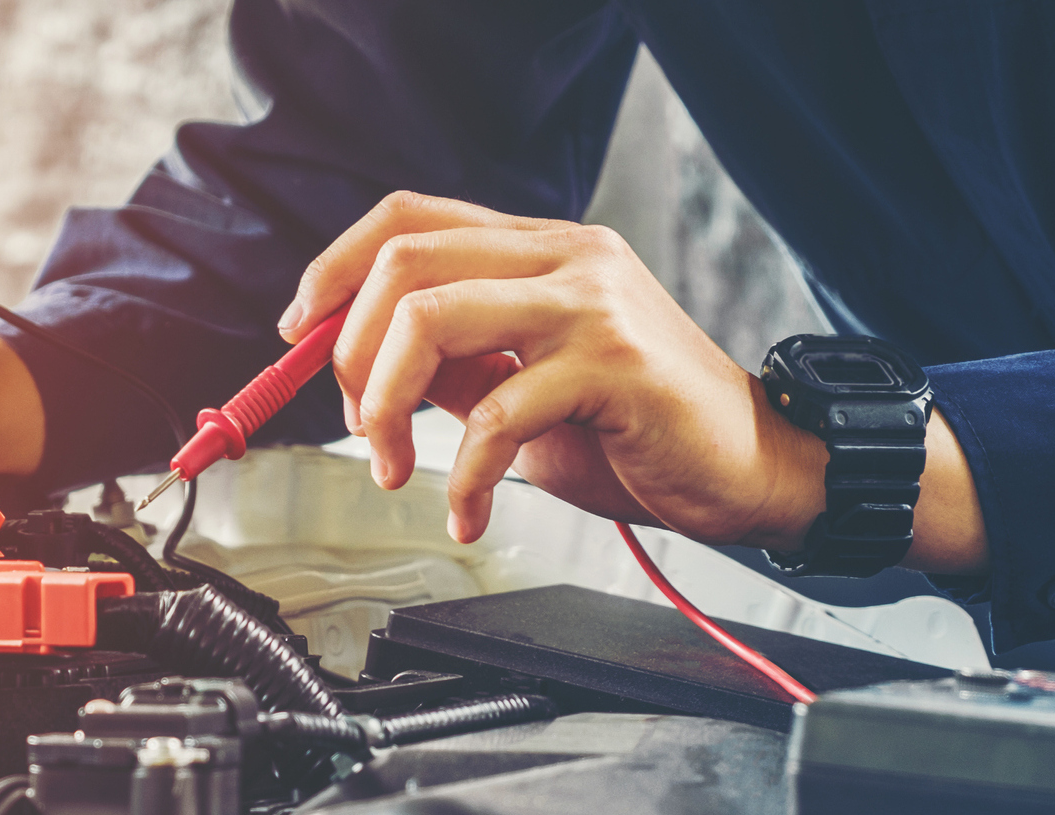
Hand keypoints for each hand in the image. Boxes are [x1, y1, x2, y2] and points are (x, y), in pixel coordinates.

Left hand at [281, 192, 987, 571]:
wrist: (755, 469)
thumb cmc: (642, 433)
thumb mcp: (528, 389)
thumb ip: (458, 366)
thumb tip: (363, 369)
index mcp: (541, 248)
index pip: (409, 216)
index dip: (335, 266)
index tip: (299, 332)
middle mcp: (566, 255)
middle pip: (405, 260)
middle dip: (348, 350)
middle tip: (354, 423)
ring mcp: (591, 302)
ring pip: (432, 318)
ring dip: (383, 405)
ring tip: (393, 469)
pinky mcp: (613, 364)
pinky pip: (494, 412)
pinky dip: (460, 474)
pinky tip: (467, 511)